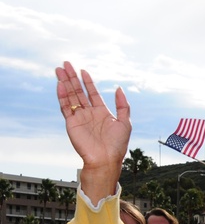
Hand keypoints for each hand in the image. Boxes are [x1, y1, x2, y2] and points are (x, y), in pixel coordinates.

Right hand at [56, 62, 129, 200]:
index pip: (92, 93)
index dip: (87, 82)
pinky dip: (62, 96)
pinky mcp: (71, 123)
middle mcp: (89, 113)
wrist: (105, 159)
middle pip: (79, 92)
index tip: (82, 70)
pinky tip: (60, 84)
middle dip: (72, 78)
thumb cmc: (117, 144)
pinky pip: (65, 107)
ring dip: (65, 83)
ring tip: (59, 69)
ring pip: (70, 96)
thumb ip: (122, 105)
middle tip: (66, 64)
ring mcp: (79, 118)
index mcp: (102, 112)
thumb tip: (119, 88)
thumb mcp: (125, 123)